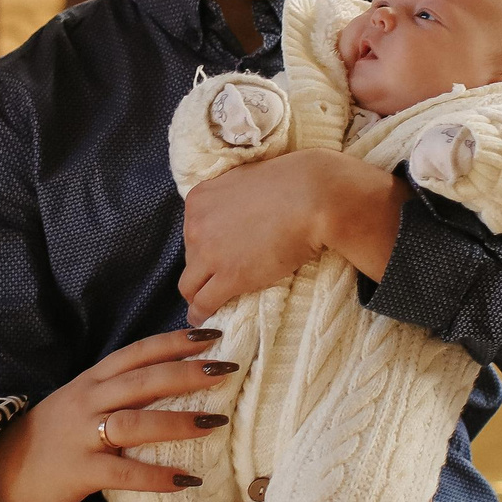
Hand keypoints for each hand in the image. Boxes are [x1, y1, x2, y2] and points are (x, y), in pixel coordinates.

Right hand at [0, 328, 235, 501]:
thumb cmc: (50, 437)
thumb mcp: (80, 402)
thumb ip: (117, 391)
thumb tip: (170, 382)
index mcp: (91, 381)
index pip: (138, 353)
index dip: (175, 342)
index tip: (212, 335)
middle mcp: (88, 400)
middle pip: (143, 380)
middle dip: (187, 372)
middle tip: (226, 368)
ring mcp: (82, 435)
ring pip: (136, 422)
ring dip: (178, 421)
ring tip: (216, 423)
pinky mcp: (79, 471)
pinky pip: (123, 473)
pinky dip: (156, 476)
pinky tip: (186, 480)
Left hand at [180, 151, 408, 319]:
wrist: (312, 198)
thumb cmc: (289, 183)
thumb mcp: (244, 180)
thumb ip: (228, 197)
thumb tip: (231, 211)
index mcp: (198, 199)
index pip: (191, 232)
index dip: (204, 246)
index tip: (216, 256)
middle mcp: (195, 226)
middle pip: (190, 257)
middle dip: (203, 268)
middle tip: (221, 277)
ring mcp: (209, 253)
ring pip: (190, 285)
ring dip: (197, 295)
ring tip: (205, 305)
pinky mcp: (228, 277)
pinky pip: (203, 303)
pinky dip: (200, 314)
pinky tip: (203, 320)